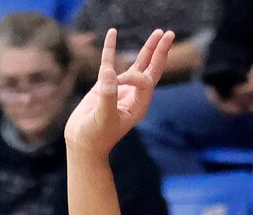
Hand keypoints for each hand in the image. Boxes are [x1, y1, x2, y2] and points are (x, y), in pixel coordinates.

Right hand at [67, 30, 173, 158]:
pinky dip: (111, 48)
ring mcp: (121, 89)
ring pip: (138, 64)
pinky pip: (110, 62)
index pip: (144, 80)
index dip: (132, 76)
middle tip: (170, 33)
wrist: (82, 144)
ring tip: (158, 32)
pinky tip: (112, 32)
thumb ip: (107, 96)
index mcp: (139, 105)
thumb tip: (110, 72)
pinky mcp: (105, 85)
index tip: (115, 82)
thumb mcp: (103, 118)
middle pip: (152, 69)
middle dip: (161, 51)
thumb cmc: (95, 136)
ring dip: (148, 48)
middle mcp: (134, 95)